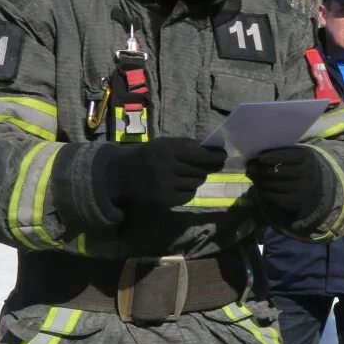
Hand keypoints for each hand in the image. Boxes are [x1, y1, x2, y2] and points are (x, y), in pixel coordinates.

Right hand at [91, 138, 226, 218]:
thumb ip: (187, 145)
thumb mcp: (164, 144)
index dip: (215, 156)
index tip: (223, 156)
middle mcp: (167, 167)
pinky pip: (189, 196)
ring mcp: (165, 185)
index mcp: (168, 150)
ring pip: (196, 183)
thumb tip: (213, 149)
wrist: (120, 173)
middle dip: (204, 169)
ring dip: (195, 180)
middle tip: (201, 167)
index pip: (200, 155)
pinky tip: (179, 186)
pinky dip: (188, 191)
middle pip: (200, 171)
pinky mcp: (164, 199)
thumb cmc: (147, 155)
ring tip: (183, 176)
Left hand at [247, 145, 329, 223]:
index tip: (260, 157)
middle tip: (251, 169)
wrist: (309, 181)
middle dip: (263, 170)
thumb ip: (271, 156)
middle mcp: (309, 172)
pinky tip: (262, 188)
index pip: (288, 156)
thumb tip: (250, 165)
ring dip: (262, 182)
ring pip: (277, 185)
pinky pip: (277, 197)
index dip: (273, 156)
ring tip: (255, 178)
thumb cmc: (292, 163)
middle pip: (280, 171)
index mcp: (307, 156)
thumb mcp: (287, 155)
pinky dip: (267, 192)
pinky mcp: (298, 200)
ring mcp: (305, 188)